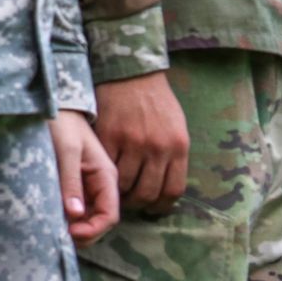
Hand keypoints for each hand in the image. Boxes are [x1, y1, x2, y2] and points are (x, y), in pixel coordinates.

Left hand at [49, 110, 119, 245]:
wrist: (50, 105)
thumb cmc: (60, 122)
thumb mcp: (66, 150)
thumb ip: (71, 181)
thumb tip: (75, 215)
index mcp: (106, 176)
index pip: (109, 215)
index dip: (93, 230)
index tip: (69, 232)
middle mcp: (101, 186)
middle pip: (100, 222)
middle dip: (83, 233)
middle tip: (58, 234)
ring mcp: (88, 188)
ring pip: (87, 220)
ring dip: (73, 228)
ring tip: (53, 227)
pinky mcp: (74, 188)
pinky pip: (75, 212)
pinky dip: (66, 220)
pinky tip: (52, 218)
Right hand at [95, 72, 188, 213]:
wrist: (131, 72)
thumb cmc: (155, 101)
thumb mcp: (176, 127)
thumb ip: (174, 156)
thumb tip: (167, 188)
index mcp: (178, 146)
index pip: (172, 191)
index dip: (160, 206)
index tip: (151, 208)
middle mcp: (158, 147)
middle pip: (148, 193)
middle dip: (138, 203)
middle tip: (129, 201)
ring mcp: (133, 142)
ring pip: (125, 185)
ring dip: (118, 192)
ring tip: (114, 189)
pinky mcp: (110, 136)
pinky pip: (107, 167)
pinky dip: (104, 175)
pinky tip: (103, 174)